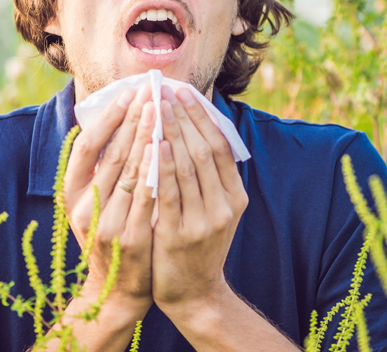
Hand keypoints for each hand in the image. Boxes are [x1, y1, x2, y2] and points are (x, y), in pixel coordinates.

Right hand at [63, 85, 156, 321]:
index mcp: (71, 194)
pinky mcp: (129, 239)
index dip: (107, 118)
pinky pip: (145, 197)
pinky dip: (155, 170)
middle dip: (132, 119)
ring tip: (160, 110)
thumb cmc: (112, 234)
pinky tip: (165, 148)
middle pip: (111, 153)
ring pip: (128, 171)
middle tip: (150, 92)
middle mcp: (82, 208)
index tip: (127, 94)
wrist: (118, 291)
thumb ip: (103, 169)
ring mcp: (105, 224)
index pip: (86, 146)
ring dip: (146, 136)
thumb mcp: (97, 202)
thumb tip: (119, 119)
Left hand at [150, 86, 248, 317]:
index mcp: (235, 196)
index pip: (220, 146)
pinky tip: (151, 144)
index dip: (202, 117)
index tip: (183, 93)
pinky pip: (169, 192)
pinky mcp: (180, 235)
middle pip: (203, 150)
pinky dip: (161, 165)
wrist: (194, 294)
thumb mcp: (215, 211)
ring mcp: (204, 221)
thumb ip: (210, 178)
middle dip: (182, 117)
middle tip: (163, 92)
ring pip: (187, 166)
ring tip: (154, 108)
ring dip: (170, 133)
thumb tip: (197, 131)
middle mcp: (224, 206)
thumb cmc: (198, 246)